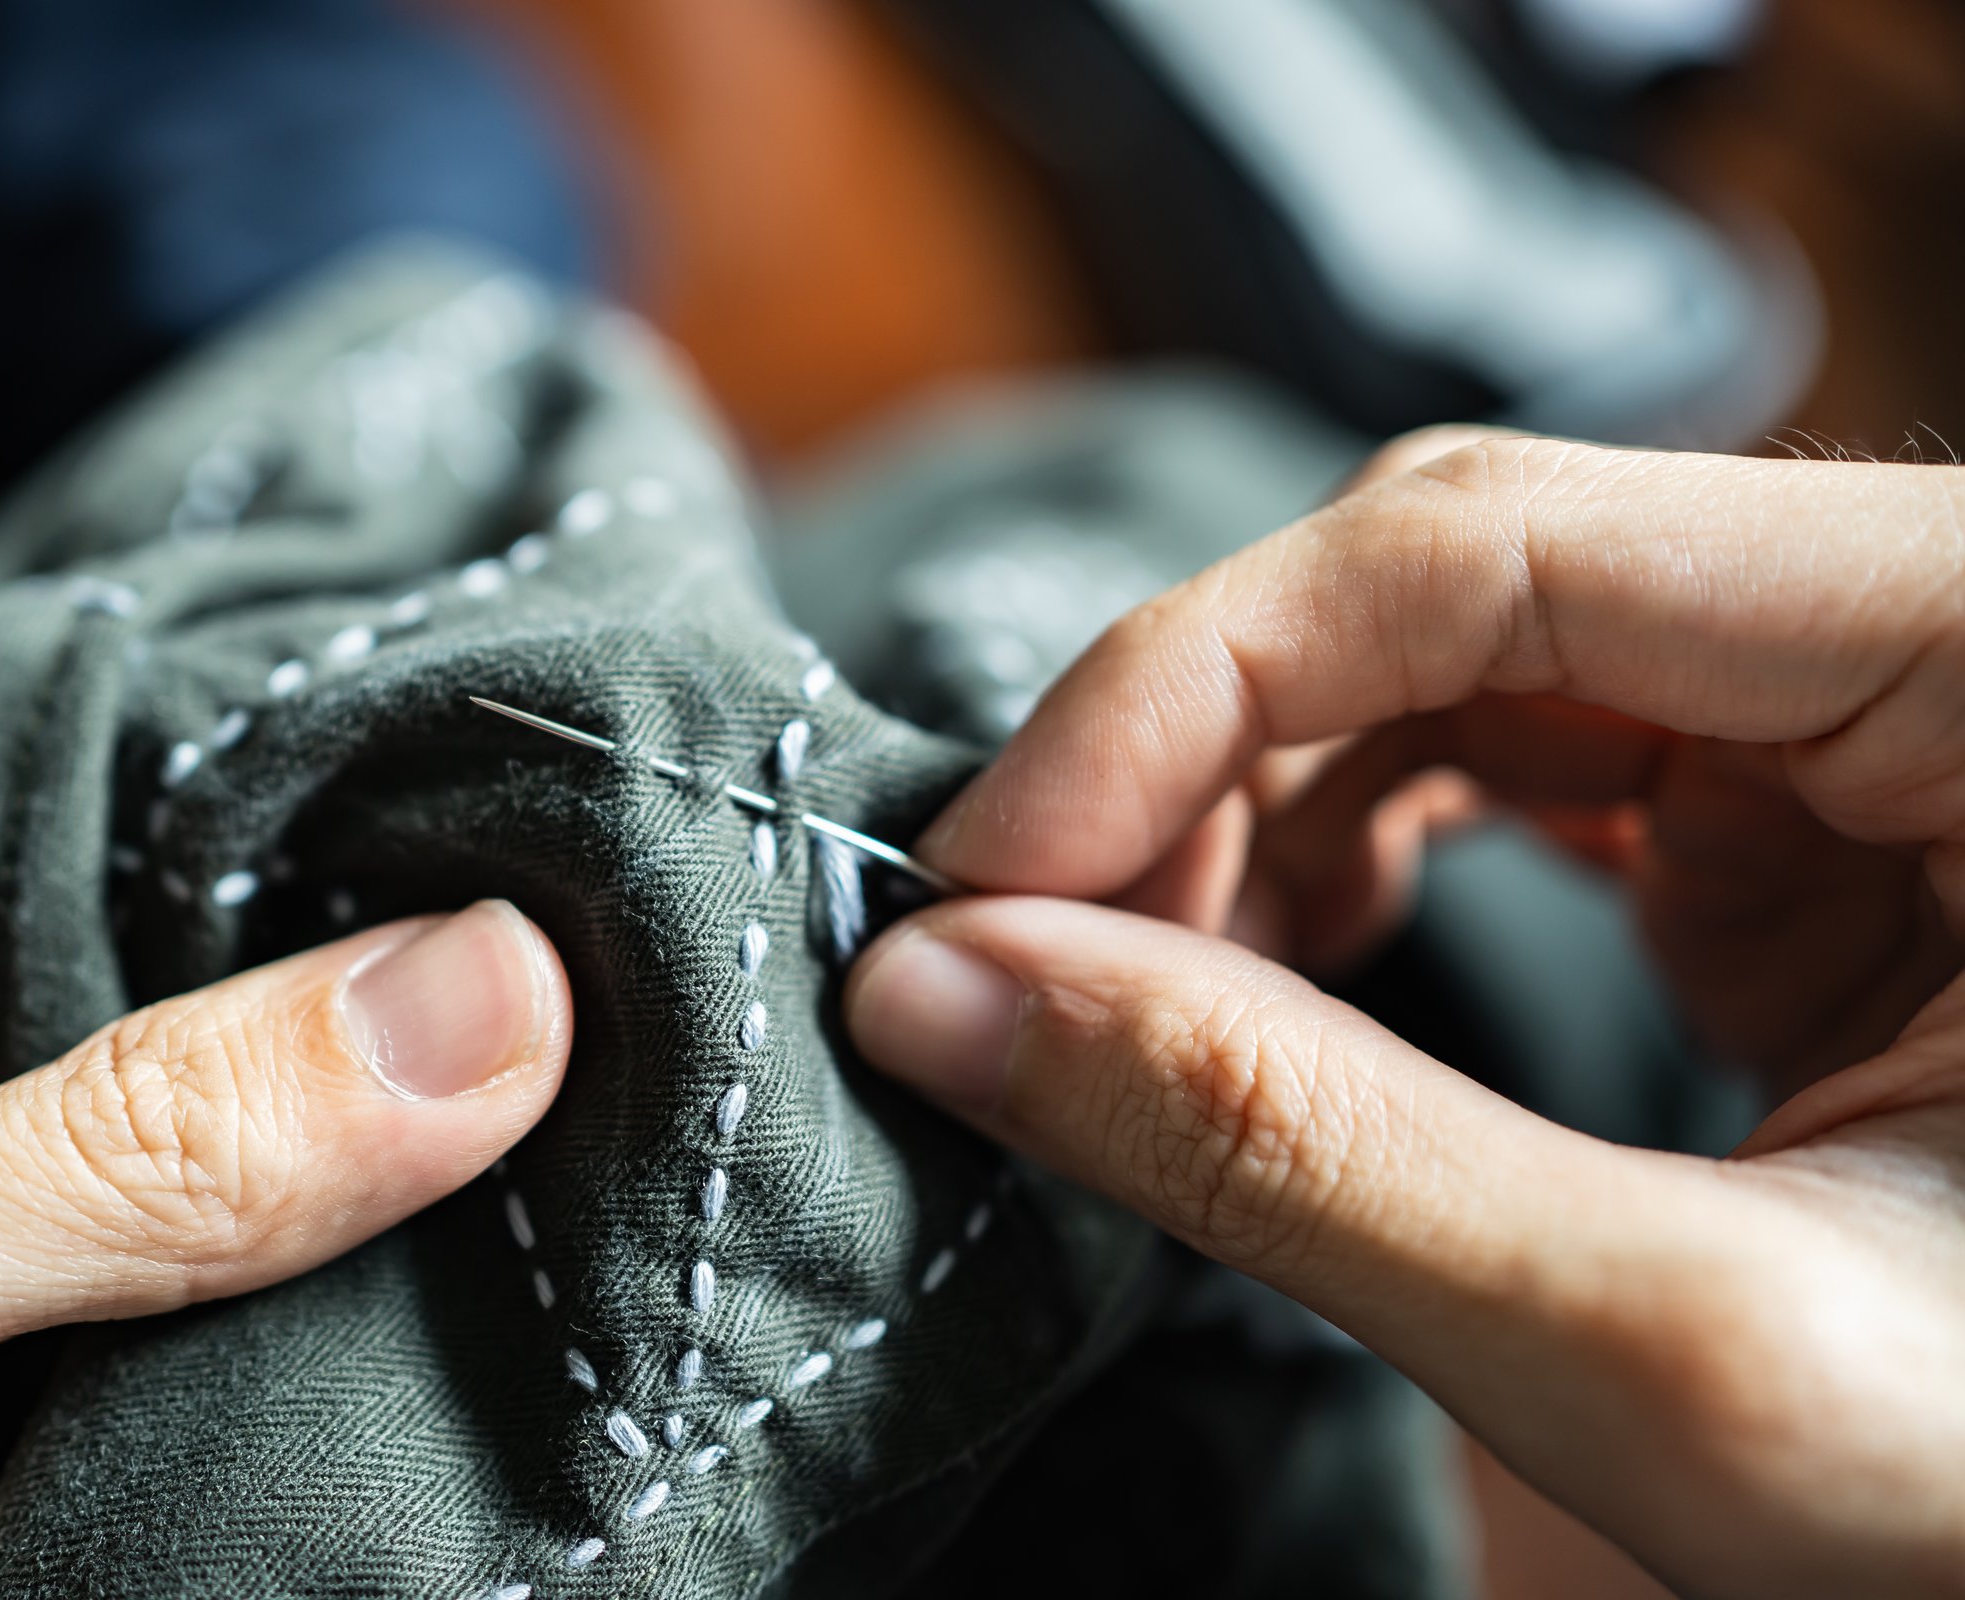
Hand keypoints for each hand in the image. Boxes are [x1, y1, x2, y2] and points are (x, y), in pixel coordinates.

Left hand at [0, 736, 572, 1598]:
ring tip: (645, 1088)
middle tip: (653, 974)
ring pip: (309, 1076)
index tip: (579, 825)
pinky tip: (534, 1225)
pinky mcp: (125, 1281)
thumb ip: (108, 1151)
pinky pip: (313, 1225)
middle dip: (427, 963)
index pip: (141, 743)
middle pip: (255, 905)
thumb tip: (495, 999)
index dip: (360, 777)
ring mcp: (44, 1132)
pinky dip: (415, 1246)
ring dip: (445, 1124)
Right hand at [845, 435, 1964, 1598]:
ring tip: (1160, 994)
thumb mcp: (1687, 1348)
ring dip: (1263, 812)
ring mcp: (1878, 718)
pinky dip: (1359, 860)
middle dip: (1206, 766)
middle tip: (1032, 963)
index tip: (982, 877)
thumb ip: (1297, 1150)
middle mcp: (1938, 629)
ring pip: (1464, 658)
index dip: (1186, 685)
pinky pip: (1527, 757)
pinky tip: (1293, 978)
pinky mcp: (1821, 821)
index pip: (1498, 546)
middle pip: (1459, 580)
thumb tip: (941, 992)